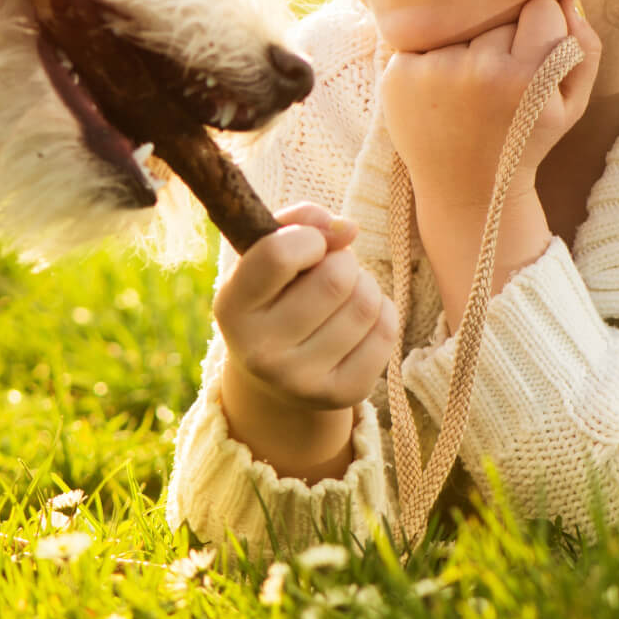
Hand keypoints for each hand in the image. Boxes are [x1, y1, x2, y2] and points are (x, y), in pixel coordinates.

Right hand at [216, 202, 398, 481]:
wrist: (274, 377)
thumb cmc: (274, 296)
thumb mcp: (265, 255)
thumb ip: (298, 222)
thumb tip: (348, 228)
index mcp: (231, 308)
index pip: (278, 255)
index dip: (307, 237)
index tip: (308, 244)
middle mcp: (260, 352)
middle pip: (336, 278)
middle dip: (343, 261)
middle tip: (331, 269)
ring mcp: (301, 380)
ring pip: (366, 303)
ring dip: (364, 285)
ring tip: (344, 294)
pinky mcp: (341, 395)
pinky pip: (386, 331)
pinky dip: (382, 312)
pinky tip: (359, 320)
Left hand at [380, 0, 601, 328]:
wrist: (466, 189)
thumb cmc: (524, 141)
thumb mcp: (570, 105)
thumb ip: (584, 48)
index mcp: (529, 78)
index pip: (541, 6)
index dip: (541, 28)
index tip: (532, 58)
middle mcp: (481, 72)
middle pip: (499, 12)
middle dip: (503, 36)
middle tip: (498, 83)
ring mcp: (435, 72)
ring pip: (462, 22)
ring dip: (466, 44)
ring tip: (468, 89)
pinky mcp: (399, 74)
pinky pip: (425, 38)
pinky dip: (432, 57)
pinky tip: (439, 93)